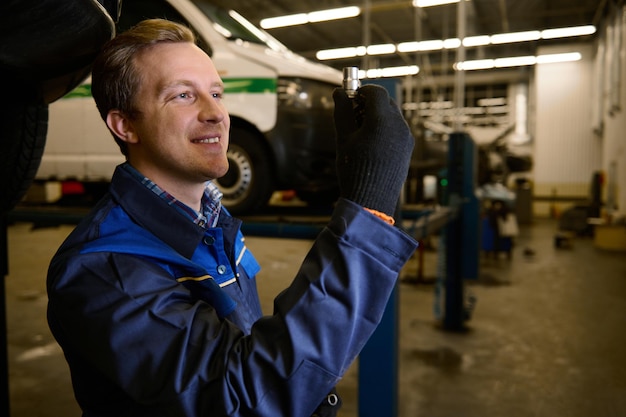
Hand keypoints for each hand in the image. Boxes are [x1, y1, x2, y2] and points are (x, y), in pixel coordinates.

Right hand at [333, 84, 413, 216]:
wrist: (371, 200)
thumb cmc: (353, 169)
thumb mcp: (343, 138)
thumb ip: (342, 112)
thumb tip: (338, 92)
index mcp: (381, 120)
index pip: (375, 92)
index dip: (361, 90)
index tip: (350, 97)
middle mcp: (398, 125)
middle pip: (386, 101)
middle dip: (369, 103)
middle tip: (352, 115)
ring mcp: (406, 137)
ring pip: (392, 115)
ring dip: (377, 116)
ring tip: (360, 133)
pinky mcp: (408, 147)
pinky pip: (397, 129)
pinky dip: (385, 128)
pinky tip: (371, 144)